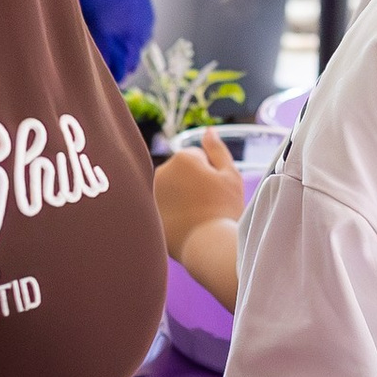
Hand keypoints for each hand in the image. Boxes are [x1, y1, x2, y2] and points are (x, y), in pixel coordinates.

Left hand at [75, 0, 155, 82]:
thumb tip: (77, 59)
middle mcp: (129, 38)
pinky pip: (141, 44)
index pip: (108, 73)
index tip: (90, 84)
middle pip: (124, 71)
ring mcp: (142, 31)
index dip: (99, 82)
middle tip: (100, 77)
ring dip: (123, 62)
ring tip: (109, 58)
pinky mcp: (149, 23)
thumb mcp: (81, 11)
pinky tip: (120, 38)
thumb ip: (82, 38)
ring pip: (134, 59)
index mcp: (109, 36)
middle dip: (114, 76)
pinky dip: (131, 47)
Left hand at [153, 128, 241, 256]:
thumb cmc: (223, 210)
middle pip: (181, 172)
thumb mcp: (230, 175)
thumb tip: (208, 130)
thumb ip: (217, 149)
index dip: (212, 174)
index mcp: (182, 158)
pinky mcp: (146, 212)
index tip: (216, 191)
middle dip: (192, 183)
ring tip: (195, 216)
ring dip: (180, 197)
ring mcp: (150, 193)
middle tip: (206, 205)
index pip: (199, 158)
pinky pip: (162, 207)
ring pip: (170, 189)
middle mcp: (160, 171)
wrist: (207, 246)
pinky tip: (183, 226)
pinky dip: (170, 213)